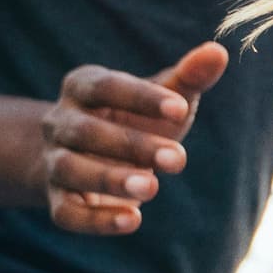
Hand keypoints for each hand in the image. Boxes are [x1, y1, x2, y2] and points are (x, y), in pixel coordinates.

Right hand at [40, 43, 228, 234]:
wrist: (92, 159)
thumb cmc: (136, 120)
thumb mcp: (163, 99)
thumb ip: (188, 78)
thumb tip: (219, 52)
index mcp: (82, 87)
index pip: (105, 87)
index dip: (141, 97)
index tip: (181, 109)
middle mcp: (60, 122)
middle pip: (85, 131)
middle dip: (132, 145)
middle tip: (178, 159)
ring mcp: (54, 162)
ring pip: (70, 169)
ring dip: (110, 179)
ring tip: (151, 188)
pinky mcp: (59, 201)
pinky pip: (67, 213)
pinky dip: (96, 220)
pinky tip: (132, 221)